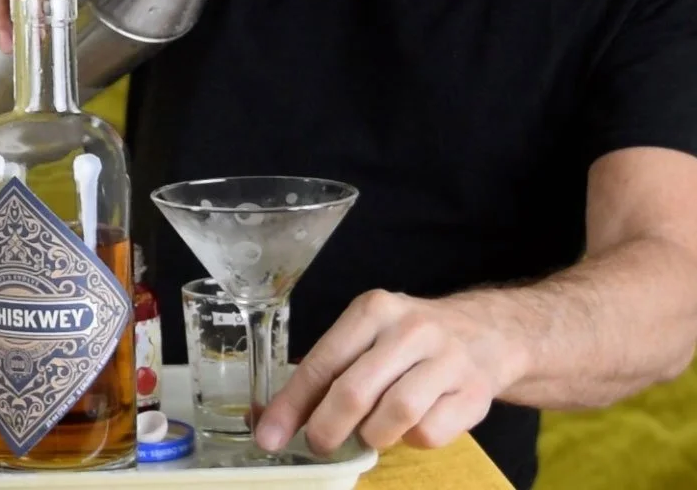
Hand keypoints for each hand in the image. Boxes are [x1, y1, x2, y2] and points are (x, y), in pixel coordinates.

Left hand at [255, 289, 523, 455]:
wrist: (486, 333)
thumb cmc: (409, 340)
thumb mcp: (367, 336)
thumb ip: (325, 371)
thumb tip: (270, 417)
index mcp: (373, 310)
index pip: (323, 361)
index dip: (292, 404)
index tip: (268, 437)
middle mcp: (409, 329)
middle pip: (355, 391)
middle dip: (327, 428)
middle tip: (318, 445)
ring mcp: (446, 360)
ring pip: (394, 416)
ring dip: (373, 436)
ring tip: (370, 432)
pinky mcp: (473, 394)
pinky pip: (429, 433)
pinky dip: (411, 440)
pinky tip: (410, 425)